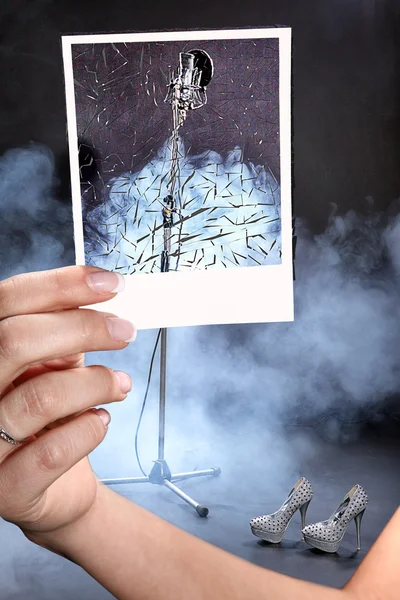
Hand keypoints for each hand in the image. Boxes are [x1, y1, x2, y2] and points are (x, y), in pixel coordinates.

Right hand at [0, 266, 134, 543]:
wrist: (48, 486)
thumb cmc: (47, 415)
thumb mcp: (49, 364)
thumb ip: (61, 332)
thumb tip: (102, 292)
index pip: (6, 302)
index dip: (61, 285)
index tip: (110, 283)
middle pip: (16, 342)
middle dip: (82, 329)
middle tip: (124, 331)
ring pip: (41, 397)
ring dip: (96, 383)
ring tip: (119, 384)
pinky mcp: (6, 490)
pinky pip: (52, 453)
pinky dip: (89, 430)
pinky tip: (100, 421)